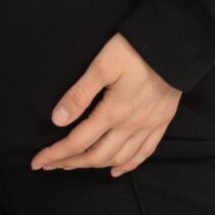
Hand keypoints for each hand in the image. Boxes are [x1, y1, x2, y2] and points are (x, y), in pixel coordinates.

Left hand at [31, 34, 182, 174]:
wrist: (176, 45)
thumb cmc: (136, 50)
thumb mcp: (102, 65)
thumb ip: (80, 94)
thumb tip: (58, 120)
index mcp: (114, 111)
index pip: (78, 141)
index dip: (56, 154)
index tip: (38, 161)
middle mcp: (131, 125)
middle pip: (96, 156)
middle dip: (71, 163)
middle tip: (52, 164)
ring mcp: (148, 126)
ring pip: (118, 158)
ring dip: (95, 166)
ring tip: (76, 165)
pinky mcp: (161, 122)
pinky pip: (144, 153)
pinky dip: (128, 165)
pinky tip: (115, 170)